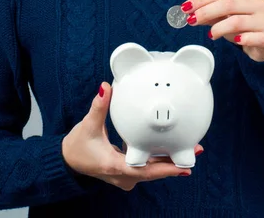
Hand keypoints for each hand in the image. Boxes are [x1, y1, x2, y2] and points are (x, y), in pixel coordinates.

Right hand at [62, 82, 203, 190]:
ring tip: (189, 149)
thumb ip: (99, 106)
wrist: (67, 162)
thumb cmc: (77, 146)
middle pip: (154, 171)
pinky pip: (146, 168)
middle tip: (196, 150)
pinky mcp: (126, 173)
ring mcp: (125, 177)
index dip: (165, 169)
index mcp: (115, 166)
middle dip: (175, 162)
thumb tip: (106, 87)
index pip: (145, 170)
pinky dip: (157, 160)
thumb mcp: (88, 125)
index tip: (184, 166)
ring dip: (168, 161)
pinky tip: (169, 149)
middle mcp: (123, 176)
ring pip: (151, 171)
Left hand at [181, 0, 263, 61]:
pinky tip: (235, 40)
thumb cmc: (244, 26)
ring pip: (237, 21)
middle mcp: (261, 2)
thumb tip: (190, 12)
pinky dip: (240, 39)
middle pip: (228, 3)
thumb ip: (210, 12)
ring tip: (210, 35)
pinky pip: (251, 37)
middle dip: (206, 11)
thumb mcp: (226, 16)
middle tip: (191, 20)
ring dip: (218, 28)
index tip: (186, 7)